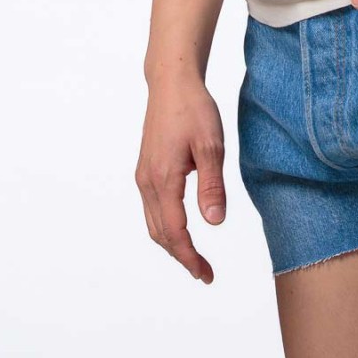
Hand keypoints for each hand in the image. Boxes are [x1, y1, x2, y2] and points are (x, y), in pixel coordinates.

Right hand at [135, 77, 225, 283]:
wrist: (172, 82)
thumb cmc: (194, 109)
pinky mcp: (146, 169)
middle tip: (203, 272)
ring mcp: (144, 175)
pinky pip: (152, 208)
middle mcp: (148, 182)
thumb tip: (214, 222)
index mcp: (164, 179)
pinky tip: (181, 228)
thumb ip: (212, 185)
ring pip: (154, 223)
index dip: (190, 257)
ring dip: (172, 243)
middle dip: (181, 256)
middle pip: (160, 234)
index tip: (205, 274)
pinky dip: (165, 226)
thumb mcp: (211, 145)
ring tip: (194, 256)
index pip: (175, 232)